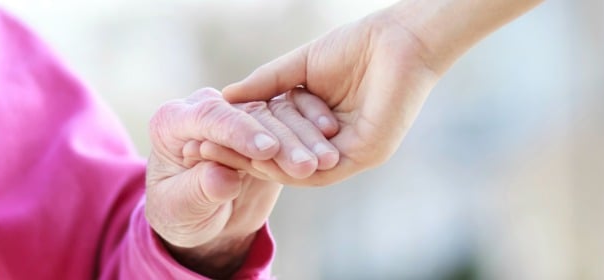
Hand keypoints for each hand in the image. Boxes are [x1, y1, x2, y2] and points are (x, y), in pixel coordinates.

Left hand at [145, 87, 337, 277]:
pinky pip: (293, 124)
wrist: (196, 218)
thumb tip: (221, 178)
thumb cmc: (179, 213)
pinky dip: (313, 136)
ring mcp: (240, 115)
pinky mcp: (266, 127)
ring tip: (327, 162)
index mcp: (175, 120)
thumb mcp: (181, 208)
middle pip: (250, 114)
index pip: (211, 117)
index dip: (240, 133)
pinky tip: (331, 151)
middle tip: (307, 164)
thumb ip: (199, 190)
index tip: (266, 151)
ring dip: (304, 138)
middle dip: (281, 139)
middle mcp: (209, 109)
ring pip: (278, 116)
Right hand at [221, 10, 439, 185]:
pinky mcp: (365, 154)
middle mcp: (333, 146)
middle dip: (244, 157)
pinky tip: (263, 156)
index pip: (275, 142)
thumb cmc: (355, 47)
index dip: (241, 142)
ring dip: (264, 163)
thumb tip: (225, 98)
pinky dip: (290, 165)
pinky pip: (322, 170)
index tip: (205, 139)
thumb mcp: (298, 68)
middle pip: (283, 159)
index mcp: (319, 128)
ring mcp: (350, 154)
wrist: (398, 39)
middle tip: (207, 154)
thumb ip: (265, 85)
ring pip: (299, 168)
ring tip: (228, 155)